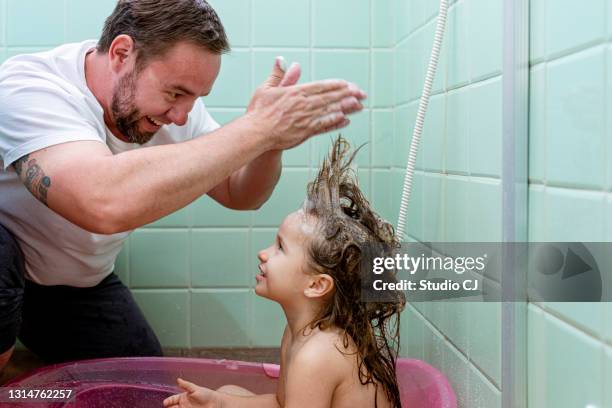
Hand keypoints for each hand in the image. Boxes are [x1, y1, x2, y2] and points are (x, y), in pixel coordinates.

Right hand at [163, 378, 222, 407]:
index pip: (172, 399)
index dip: (168, 401)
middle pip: (172, 407)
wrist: (216, 403)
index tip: (165, 403)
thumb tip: (178, 379)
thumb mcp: (196, 389)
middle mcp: (183, 405)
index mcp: (183, 398)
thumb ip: (186, 385)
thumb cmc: (207, 395)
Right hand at [245, 59, 366, 150]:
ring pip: (329, 111)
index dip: (336, 85)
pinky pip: (323, 126)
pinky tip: (345, 119)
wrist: (255, 133)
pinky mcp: (304, 132)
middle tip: (361, 93)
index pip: (320, 86)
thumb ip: (279, 75)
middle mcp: (303, 104)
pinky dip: (335, 122)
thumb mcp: (266, 88)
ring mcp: (305, 119)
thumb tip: (283, 59)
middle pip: (329, 97)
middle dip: (347, 94)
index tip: (348, 84)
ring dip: (345, 107)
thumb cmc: (258, 112)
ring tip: (359, 104)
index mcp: (295, 92)